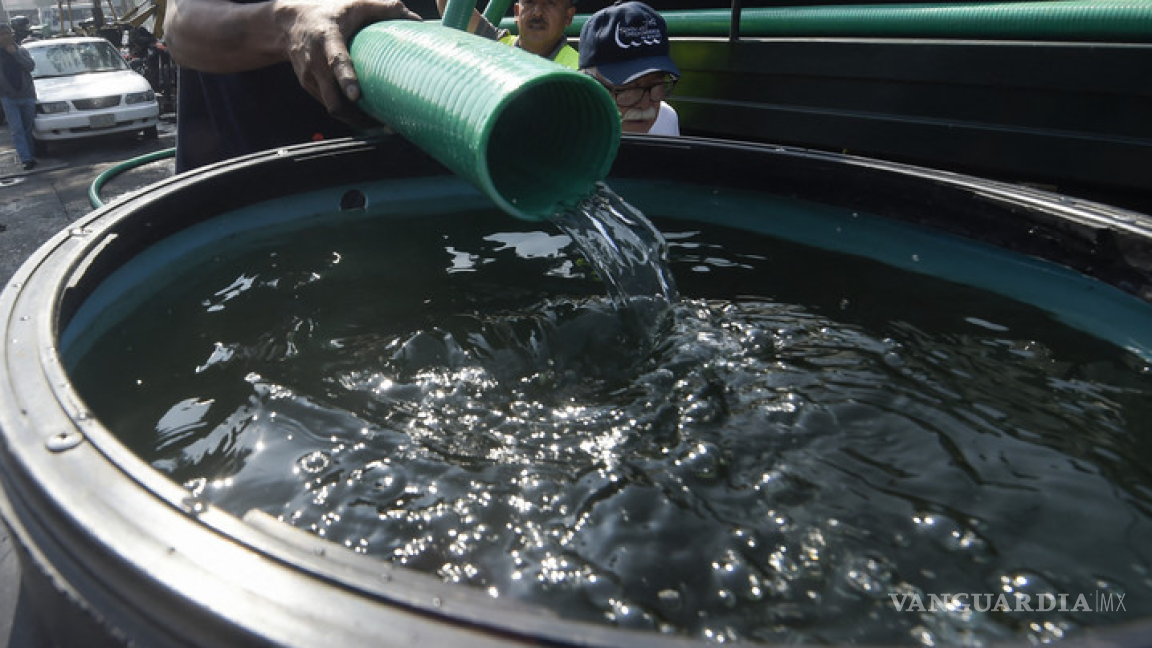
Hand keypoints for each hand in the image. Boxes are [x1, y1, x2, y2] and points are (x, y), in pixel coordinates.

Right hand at [272, 0, 420, 126]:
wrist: (289, 21)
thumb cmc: (329, 11)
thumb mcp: (355, 4)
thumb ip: (385, 9)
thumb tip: (415, 20)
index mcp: (327, 38)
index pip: (336, 61)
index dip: (346, 79)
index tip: (356, 96)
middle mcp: (315, 60)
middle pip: (333, 99)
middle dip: (357, 116)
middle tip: (383, 122)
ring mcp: (309, 76)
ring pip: (331, 107)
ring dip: (355, 119)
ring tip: (379, 123)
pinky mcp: (308, 85)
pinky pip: (328, 104)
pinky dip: (346, 113)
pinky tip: (363, 114)